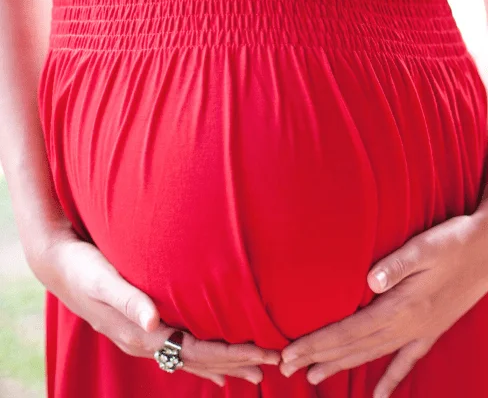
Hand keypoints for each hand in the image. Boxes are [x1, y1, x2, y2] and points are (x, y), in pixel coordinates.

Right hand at [29, 228, 280, 386]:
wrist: (58, 266)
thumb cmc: (84, 267)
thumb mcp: (103, 280)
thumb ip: (130, 300)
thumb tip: (153, 322)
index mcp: (142, 334)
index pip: (197, 351)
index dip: (232, 355)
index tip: (263, 355)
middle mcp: (145, 342)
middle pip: (200, 360)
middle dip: (238, 363)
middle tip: (275, 366)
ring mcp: (144, 340)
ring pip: (192, 361)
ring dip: (226, 367)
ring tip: (256, 375)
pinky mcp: (144, 331)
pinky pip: (180, 353)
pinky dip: (204, 363)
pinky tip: (218, 371)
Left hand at [278, 140, 487, 397]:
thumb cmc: (457, 240)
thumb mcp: (427, 245)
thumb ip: (398, 263)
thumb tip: (370, 280)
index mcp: (404, 306)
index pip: (350, 331)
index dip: (317, 343)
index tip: (288, 353)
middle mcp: (411, 325)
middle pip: (356, 347)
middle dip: (319, 357)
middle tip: (286, 368)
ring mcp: (423, 330)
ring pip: (374, 354)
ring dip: (343, 365)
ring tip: (314, 377)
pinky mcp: (433, 328)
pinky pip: (407, 361)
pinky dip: (390, 379)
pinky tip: (380, 396)